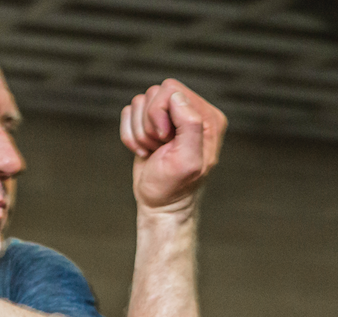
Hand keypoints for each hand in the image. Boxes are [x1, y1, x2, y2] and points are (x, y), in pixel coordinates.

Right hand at [120, 79, 227, 214]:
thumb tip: (176, 97)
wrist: (160, 204)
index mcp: (208, 118)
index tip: (167, 141)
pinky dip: (130, 135)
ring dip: (140, 132)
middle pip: (154, 93)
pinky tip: (144, 151)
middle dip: (149, 123)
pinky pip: (129, 112)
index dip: (161, 115)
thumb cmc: (175, 187)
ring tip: (154, 151)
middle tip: (160, 147)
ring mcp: (170, 116)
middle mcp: (191, 111)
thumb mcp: (188, 160)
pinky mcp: (151, 122)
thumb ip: (190, 125)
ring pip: (140, 102)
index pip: (173, 90)